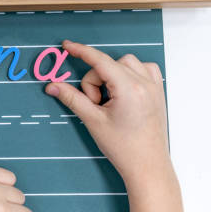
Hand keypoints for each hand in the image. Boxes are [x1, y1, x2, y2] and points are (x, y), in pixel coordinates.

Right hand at [45, 40, 170, 186]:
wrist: (148, 166)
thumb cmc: (123, 147)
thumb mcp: (92, 120)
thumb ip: (71, 98)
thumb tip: (52, 86)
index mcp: (128, 88)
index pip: (99, 60)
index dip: (80, 51)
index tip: (67, 45)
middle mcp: (144, 83)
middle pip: (108, 64)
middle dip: (95, 82)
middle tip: (95, 105)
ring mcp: (154, 87)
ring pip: (126, 63)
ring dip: (112, 75)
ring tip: (109, 100)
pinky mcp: (158, 92)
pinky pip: (143, 69)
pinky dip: (129, 74)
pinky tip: (123, 91)